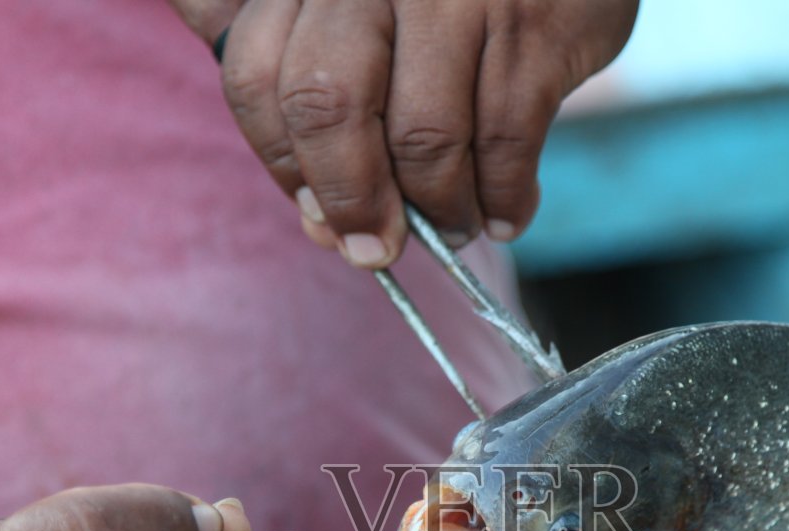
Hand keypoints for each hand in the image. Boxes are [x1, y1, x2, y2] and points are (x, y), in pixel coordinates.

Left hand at [170, 0, 638, 267]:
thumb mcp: (356, 12)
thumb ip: (310, 91)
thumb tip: (317, 222)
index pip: (257, 76)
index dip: (281, 160)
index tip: (315, 209)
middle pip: (326, 105)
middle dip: (349, 199)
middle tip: (374, 248)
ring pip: (423, 137)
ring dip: (439, 209)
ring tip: (453, 229)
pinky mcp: (532, 26)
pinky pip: (505, 140)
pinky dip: (503, 197)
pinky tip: (503, 214)